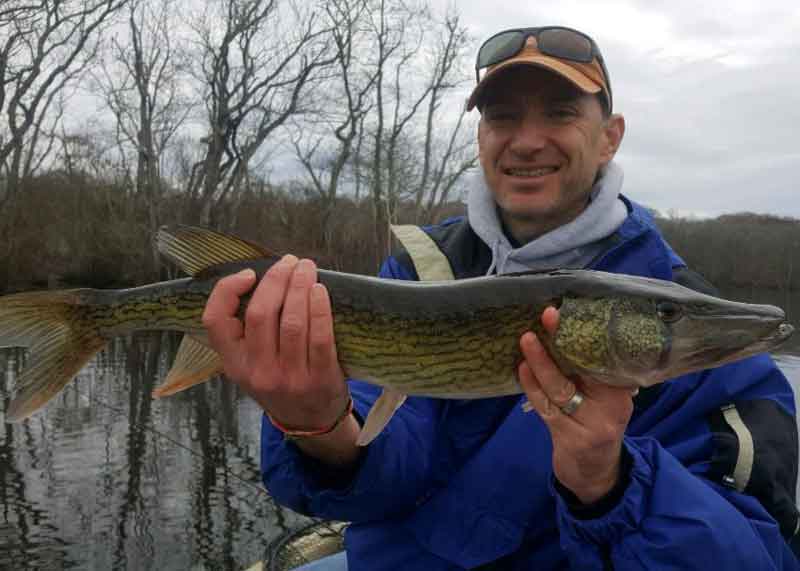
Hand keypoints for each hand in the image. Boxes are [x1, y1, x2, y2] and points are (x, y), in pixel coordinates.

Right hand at [202, 255, 349, 430]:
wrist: (309, 421)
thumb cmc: (279, 381)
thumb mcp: (250, 365)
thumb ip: (248, 332)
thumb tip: (263, 278)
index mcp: (233, 363)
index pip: (214, 321)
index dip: (227, 290)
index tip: (249, 273)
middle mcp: (257, 371)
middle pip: (259, 314)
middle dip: (275, 280)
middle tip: (290, 262)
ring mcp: (288, 377)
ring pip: (291, 322)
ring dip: (299, 287)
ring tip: (306, 268)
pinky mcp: (318, 378)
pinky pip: (319, 336)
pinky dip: (320, 309)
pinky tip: (320, 291)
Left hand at [517, 307, 634, 503]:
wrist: (594, 474)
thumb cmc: (595, 424)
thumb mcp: (605, 400)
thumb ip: (594, 373)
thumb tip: (571, 330)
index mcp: (622, 391)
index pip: (603, 357)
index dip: (584, 333)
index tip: (567, 312)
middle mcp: (611, 406)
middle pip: (583, 368)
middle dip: (562, 341)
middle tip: (548, 315)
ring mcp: (589, 424)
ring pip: (561, 388)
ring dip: (541, 362)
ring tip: (528, 339)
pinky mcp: (569, 438)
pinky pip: (546, 407)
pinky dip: (532, 386)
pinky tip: (523, 369)